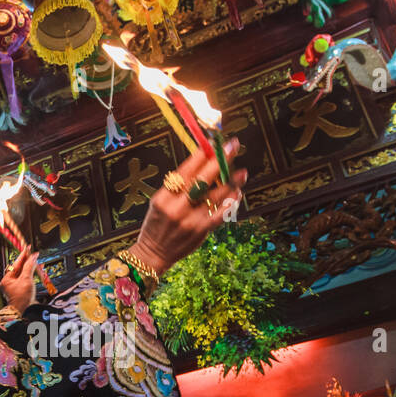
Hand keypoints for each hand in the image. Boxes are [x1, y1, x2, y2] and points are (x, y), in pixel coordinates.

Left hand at [0, 247, 38, 312]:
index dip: (23, 256)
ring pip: (23, 274)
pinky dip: (31, 275)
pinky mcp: (21, 292)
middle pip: (19, 269)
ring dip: (30, 268)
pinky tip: (36, 271)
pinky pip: (26, 280)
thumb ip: (29, 267)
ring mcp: (15, 288)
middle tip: (34, 254)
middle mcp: (9, 283)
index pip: (16, 264)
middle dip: (27, 262)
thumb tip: (32, 257)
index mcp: (6, 280)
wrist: (23, 312)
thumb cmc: (22, 298)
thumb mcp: (26, 279)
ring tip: (37, 262)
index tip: (28, 248)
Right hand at [127, 139, 247, 276]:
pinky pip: (220, 214)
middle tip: (233, 146)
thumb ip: (180, 186)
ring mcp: (189, 219)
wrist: (153, 253)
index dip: (202, 154)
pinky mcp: (200, 231)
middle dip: (220, 160)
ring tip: (242, 172)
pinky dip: (230, 202)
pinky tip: (237, 193)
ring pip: (215, 195)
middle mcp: (176, 206)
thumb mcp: (161, 201)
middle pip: (202, 178)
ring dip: (231, 181)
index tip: (214, 143)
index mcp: (164, 196)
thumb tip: (204, 162)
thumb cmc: (159, 223)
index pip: (186, 170)